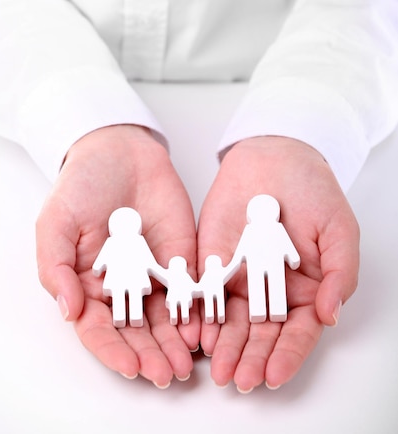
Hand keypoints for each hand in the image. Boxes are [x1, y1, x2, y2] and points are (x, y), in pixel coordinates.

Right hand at [36, 125, 198, 387]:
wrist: (121, 150)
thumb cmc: (82, 184)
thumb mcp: (56, 221)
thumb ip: (55, 266)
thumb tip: (69, 309)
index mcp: (87, 285)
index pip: (99, 329)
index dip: (114, 350)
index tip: (132, 365)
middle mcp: (121, 288)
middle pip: (137, 331)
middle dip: (152, 354)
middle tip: (168, 373)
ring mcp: (153, 274)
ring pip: (166, 318)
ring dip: (175, 342)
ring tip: (188, 362)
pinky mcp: (180, 258)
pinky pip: (190, 290)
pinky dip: (197, 310)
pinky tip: (203, 325)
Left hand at [197, 136, 358, 391]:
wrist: (275, 157)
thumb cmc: (314, 192)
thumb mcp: (339, 230)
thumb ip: (340, 274)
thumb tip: (330, 315)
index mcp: (306, 290)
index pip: (297, 332)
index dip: (287, 355)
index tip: (273, 374)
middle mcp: (272, 292)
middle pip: (261, 335)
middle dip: (250, 358)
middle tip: (238, 380)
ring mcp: (241, 278)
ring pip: (232, 321)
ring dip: (224, 346)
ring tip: (217, 367)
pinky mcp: (214, 261)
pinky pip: (207, 292)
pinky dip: (202, 313)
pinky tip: (198, 331)